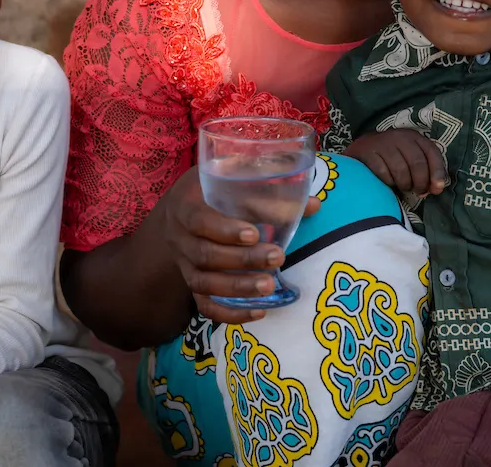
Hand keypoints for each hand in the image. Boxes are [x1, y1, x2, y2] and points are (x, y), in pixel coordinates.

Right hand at [158, 166, 319, 324]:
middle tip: (278, 257)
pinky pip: (205, 305)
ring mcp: (184, 265)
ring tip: (270, 286)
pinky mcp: (192, 285)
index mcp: (186, 206)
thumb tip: (314, 205)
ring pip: (204, 284)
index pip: (199, 221)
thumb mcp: (227, 177)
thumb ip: (266, 186)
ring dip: (238, 288)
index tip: (254, 233)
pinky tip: (259, 312)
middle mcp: (180, 238)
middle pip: (205, 255)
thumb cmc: (210, 190)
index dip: (225, 230)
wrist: (176, 213)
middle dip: (242, 260)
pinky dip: (230, 314)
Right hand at [344, 129, 446, 194]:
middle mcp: (399, 136)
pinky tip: (389, 183)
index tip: (436, 189)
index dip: (437, 172)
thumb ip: (425, 171)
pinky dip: (388, 182)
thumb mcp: (410, 158)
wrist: (362, 148)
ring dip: (404, 184)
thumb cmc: (392, 157)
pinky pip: (383, 172)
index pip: (431, 152)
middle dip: (420, 182)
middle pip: (417, 163)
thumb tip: (436, 189)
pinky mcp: (367, 151)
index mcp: (414, 137)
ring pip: (400, 169)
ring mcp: (382, 143)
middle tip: (417, 192)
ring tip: (403, 188)